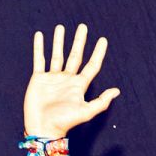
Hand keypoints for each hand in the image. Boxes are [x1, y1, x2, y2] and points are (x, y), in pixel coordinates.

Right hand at [24, 24, 119, 139]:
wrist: (43, 128)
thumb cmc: (65, 122)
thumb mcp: (86, 112)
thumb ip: (101, 101)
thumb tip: (117, 91)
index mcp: (79, 85)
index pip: (92, 65)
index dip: (98, 53)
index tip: (103, 39)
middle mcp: (67, 79)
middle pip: (75, 56)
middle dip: (79, 41)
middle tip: (83, 26)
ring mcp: (53, 78)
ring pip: (57, 55)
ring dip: (58, 41)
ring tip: (60, 27)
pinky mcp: (39, 79)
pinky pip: (39, 60)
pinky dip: (39, 48)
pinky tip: (40, 36)